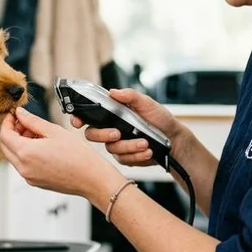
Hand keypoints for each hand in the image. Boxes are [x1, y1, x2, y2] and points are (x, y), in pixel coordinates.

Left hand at [0, 107, 117, 197]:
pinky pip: (23, 165)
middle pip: (5, 146)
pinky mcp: (35, 182)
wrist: (92, 179)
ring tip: (37, 133)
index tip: (14, 115)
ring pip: (14, 156)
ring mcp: (28, 177)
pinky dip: (26, 153)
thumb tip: (20, 113)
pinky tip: (41, 146)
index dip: (7, 122)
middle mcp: (23, 168)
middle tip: (25, 122)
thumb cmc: (78, 156)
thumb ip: (32, 121)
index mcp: (26, 153)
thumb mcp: (54, 131)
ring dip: (19, 142)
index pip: (4, 135)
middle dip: (12, 132)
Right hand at [70, 88, 184, 167]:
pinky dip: (136, 155)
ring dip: (129, 146)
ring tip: (145, 143)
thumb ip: (130, 96)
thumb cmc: (159, 119)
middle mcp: (110, 129)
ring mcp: (116, 144)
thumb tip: (113, 92)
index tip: (77, 122)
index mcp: (111, 114)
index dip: (77, 118)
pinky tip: (148, 151)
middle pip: (92, 135)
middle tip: (118, 133)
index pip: (87, 116)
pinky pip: (123, 159)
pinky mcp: (125, 157)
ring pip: (112, 149)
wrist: (173, 138)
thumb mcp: (147, 103)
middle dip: (104, 135)